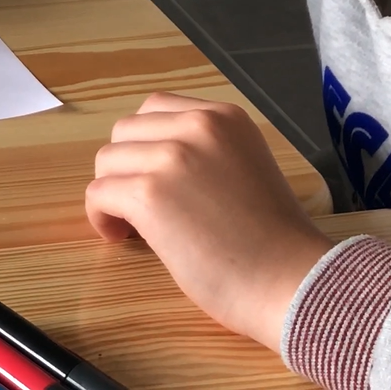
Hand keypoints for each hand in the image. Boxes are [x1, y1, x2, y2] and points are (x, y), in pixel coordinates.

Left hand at [85, 93, 333, 350]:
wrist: (292, 281)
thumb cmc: (274, 242)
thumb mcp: (245, 168)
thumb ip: (205, 153)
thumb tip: (151, 163)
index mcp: (225, 118)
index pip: (156, 109)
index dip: (146, 144)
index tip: (155, 176)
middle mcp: (197, 126)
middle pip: (125, 131)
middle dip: (126, 167)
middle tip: (142, 204)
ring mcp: (172, 157)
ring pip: (107, 160)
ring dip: (113, 191)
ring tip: (134, 225)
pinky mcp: (149, 193)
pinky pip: (98, 193)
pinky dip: (101, 216)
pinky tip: (121, 237)